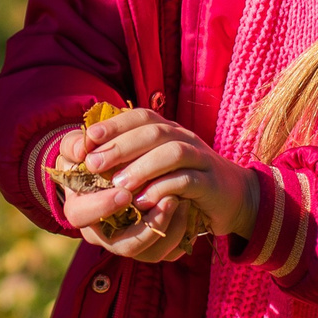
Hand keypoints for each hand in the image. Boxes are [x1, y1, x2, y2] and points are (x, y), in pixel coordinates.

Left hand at [58, 109, 259, 261]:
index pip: (141, 116)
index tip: (88, 138)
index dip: (114, 124)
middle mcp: (185, 138)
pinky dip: (164, 188)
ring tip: (118, 184)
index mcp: (168, 130)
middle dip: (120, 145)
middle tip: (94, 164)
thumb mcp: (155, 168)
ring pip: (172, 151)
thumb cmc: (182, 182)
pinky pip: (188, 180)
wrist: (230, 198)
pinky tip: (144, 202)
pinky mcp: (211, 183)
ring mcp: (200, 158)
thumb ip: (129, 160)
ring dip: (142, 166)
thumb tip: (88, 159)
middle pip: (153, 130)